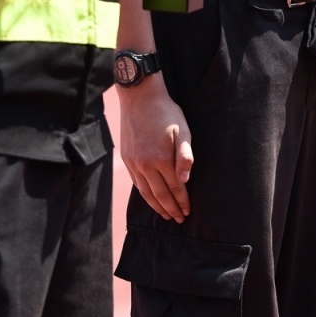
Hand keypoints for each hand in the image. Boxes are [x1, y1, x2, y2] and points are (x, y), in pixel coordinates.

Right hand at [117, 79, 193, 222]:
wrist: (139, 97)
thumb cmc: (165, 112)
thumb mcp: (183, 130)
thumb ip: (185, 156)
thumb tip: (185, 180)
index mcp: (161, 159)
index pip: (175, 188)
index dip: (182, 201)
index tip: (188, 211)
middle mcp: (145, 165)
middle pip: (160, 195)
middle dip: (171, 209)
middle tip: (179, 219)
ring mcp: (134, 163)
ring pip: (146, 192)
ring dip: (157, 206)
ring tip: (166, 215)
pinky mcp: (127, 159)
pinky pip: (136, 183)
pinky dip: (144, 195)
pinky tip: (151, 199)